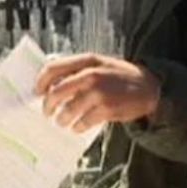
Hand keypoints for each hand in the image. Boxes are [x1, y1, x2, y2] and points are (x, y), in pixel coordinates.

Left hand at [35, 54, 161, 131]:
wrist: (148, 86)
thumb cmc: (120, 76)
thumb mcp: (99, 63)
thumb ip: (78, 69)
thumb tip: (52, 82)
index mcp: (87, 60)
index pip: (52, 69)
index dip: (41, 82)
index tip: (38, 92)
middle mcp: (91, 74)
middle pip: (56, 92)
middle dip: (48, 106)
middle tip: (48, 112)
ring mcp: (99, 92)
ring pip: (68, 111)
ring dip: (62, 120)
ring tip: (63, 122)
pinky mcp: (106, 109)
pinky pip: (83, 122)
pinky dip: (78, 127)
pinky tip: (78, 127)